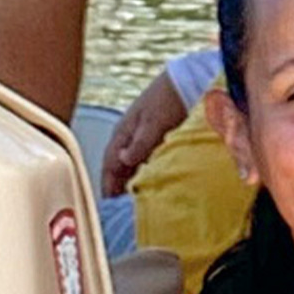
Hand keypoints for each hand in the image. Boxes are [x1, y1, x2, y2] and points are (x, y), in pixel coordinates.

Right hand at [97, 72, 188, 196]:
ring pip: (132, 167)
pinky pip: (145, 164)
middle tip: (120, 212)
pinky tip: (151, 187)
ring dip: (131, 183)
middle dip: (117, 188)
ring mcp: (141, 140)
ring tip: (135, 204)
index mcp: (122, 133)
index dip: (108, 185)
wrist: (185, 82)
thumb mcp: (153, 122)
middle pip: (119, 169)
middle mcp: (129, 138)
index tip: (108, 205)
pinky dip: (145, 176)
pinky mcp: (156, 142)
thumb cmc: (167, 98)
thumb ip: (139, 142)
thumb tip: (123, 160)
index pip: (110, 164)